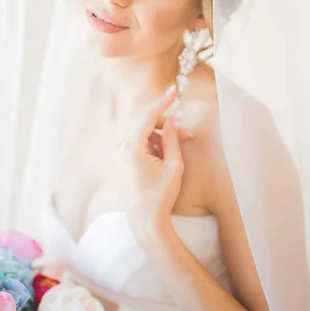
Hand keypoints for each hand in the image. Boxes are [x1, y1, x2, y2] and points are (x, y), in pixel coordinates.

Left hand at [118, 85, 191, 243]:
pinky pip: (141, 145)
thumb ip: (174, 138)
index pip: (148, 116)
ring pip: (145, 135)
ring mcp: (122, 155)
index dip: (163, 102)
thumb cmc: (160, 195)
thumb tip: (174, 119)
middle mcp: (123, 148)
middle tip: (187, 132)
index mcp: (132, 147)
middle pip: (147, 125)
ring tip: (181, 148)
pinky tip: (168, 157)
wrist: (145, 220)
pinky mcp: (125, 161)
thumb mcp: (173, 165)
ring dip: (163, 137)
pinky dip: (156, 146)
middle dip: (168, 125)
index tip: (174, 90)